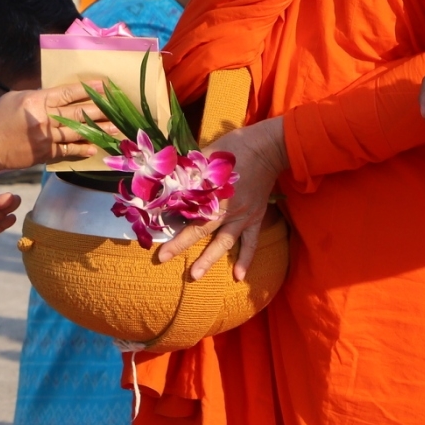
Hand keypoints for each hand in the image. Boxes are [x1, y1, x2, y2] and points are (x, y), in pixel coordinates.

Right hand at [0, 83, 114, 175]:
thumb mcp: (18, 98)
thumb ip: (41, 97)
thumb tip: (62, 97)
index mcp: (36, 101)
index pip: (68, 93)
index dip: (88, 90)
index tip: (105, 87)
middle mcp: (42, 119)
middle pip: (77, 114)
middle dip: (100, 112)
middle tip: (119, 110)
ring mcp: (44, 139)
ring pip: (76, 133)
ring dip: (97, 131)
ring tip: (115, 130)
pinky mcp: (43, 154)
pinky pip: (66, 151)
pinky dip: (81, 149)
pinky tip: (94, 148)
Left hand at [156, 118, 286, 280]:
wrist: (269, 148)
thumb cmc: (236, 148)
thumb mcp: (209, 154)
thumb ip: (191, 169)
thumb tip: (167, 177)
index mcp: (214, 192)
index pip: (188, 211)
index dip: (171, 219)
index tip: (155, 228)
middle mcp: (228, 208)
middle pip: (201, 230)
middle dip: (181, 244)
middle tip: (163, 259)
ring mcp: (243, 216)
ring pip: (224, 242)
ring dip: (209, 259)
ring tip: (195, 276)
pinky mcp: (255, 219)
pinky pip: (251, 242)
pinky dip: (245, 259)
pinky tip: (238, 277)